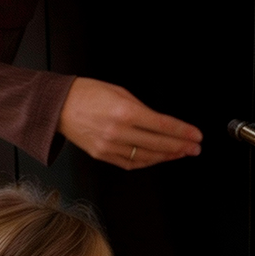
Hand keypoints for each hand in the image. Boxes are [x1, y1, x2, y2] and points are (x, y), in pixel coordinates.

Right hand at [58, 77, 202, 169]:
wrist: (59, 107)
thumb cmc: (87, 94)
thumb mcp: (120, 92)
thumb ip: (142, 109)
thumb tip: (160, 123)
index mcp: (124, 112)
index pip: (162, 125)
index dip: (182, 132)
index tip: (195, 135)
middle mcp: (118, 132)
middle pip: (158, 143)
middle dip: (181, 146)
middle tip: (195, 148)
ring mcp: (110, 146)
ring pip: (146, 156)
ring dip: (166, 156)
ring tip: (180, 153)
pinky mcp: (102, 155)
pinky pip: (131, 163)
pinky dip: (147, 161)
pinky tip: (158, 158)